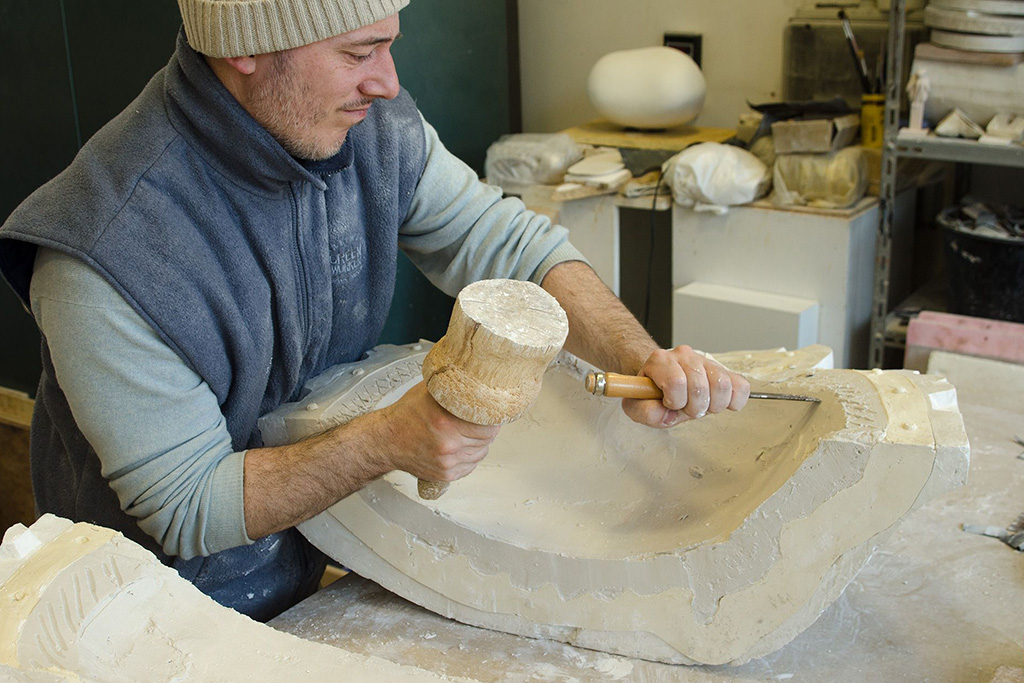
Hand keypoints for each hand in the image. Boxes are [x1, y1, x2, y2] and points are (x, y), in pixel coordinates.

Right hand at [378, 382, 499, 481]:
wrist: (386, 440)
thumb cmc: (407, 415)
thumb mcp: (429, 391)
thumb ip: (453, 386)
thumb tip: (475, 373)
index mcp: (446, 423)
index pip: (489, 425)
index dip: (493, 418)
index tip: (492, 412)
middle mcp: (448, 445)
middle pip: (487, 439)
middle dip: (487, 429)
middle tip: (480, 420)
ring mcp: (447, 462)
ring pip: (481, 453)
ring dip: (479, 443)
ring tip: (468, 432)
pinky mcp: (445, 475)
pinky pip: (470, 466)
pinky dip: (470, 456)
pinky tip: (462, 446)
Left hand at [622, 345, 749, 427]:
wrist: (663, 385)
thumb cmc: (652, 395)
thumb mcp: (637, 407)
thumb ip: (645, 412)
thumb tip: (666, 414)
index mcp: (660, 360)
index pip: (676, 382)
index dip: (674, 401)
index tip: (669, 403)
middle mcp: (684, 355)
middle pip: (700, 387)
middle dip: (694, 408)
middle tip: (686, 408)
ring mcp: (706, 361)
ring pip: (722, 385)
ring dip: (713, 405)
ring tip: (701, 405)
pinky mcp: (725, 370)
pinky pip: (741, 386)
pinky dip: (733, 401)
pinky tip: (718, 403)